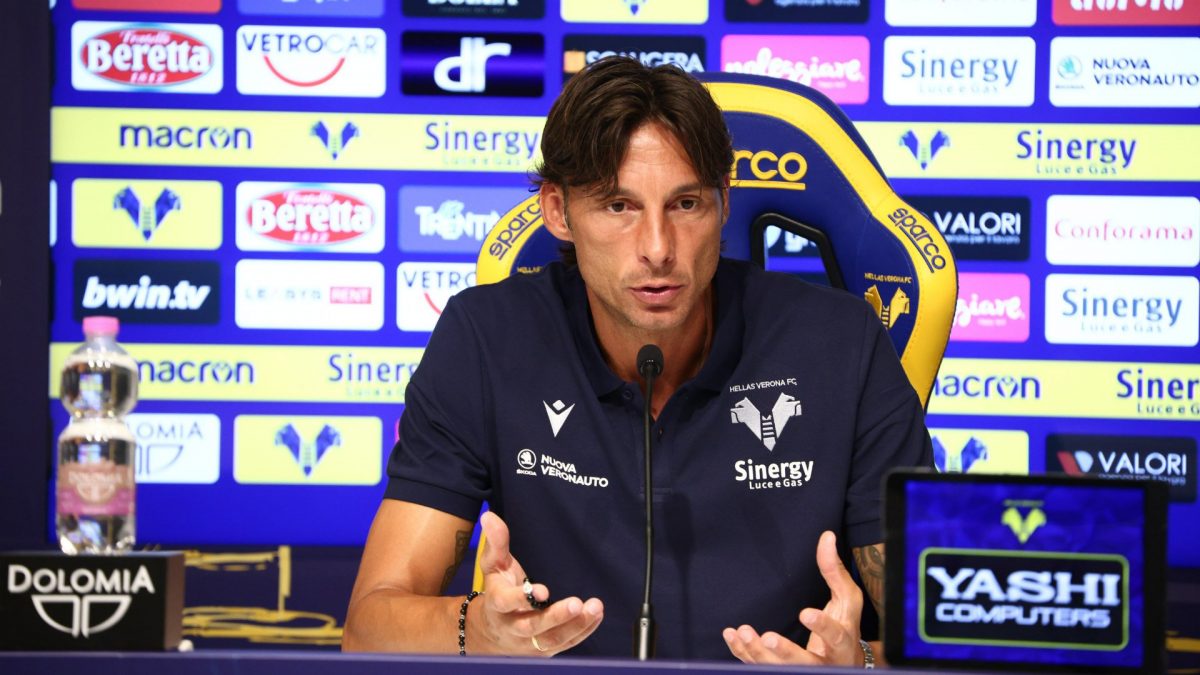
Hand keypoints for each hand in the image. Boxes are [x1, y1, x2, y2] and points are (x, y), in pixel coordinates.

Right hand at [468, 511, 603, 655]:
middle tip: (576, 603)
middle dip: (555, 616)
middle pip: (532, 627)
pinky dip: (582, 631)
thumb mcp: (493, 566)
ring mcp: (528, 642)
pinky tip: (595, 616)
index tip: (542, 591)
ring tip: (595, 608)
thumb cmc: (496, 590)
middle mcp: (512, 627)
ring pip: (551, 639)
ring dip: (575, 625)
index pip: (506, 603)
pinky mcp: (543, 650)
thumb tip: (489, 516)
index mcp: (497, 604)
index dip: (523, 598)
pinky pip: (564, 644)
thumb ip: (496, 542)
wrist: (490, 632)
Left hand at [722, 531, 864, 665]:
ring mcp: (802, 670)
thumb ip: (835, 571)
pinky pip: (761, 666)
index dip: (822, 627)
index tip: (805, 613)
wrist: (844, 662)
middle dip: (785, 652)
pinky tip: (733, 636)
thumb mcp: (847, 600)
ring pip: (778, 668)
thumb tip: (827, 537)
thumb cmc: (845, 624)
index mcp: (842, 643)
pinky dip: (744, 653)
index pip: (835, 637)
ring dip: (757, 653)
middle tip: (768, 637)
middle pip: (804, 663)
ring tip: (743, 632)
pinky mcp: (783, 671)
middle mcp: (823, 663)